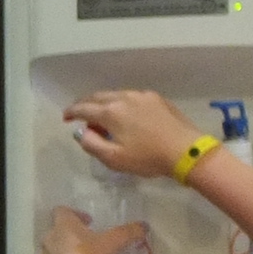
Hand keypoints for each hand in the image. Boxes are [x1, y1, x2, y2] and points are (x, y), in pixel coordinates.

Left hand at [38, 205, 143, 253]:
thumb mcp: (114, 241)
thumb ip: (129, 232)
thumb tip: (144, 226)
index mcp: (62, 225)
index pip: (62, 211)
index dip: (74, 214)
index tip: (88, 222)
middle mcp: (48, 239)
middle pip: (55, 232)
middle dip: (69, 236)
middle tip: (86, 244)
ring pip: (50, 253)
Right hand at [64, 88, 202, 182]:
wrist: (187, 151)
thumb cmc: (148, 157)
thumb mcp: (114, 158)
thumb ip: (91, 144)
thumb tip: (82, 132)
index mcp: (111, 112)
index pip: (83, 108)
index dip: (71, 112)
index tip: (65, 118)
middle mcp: (124, 98)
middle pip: (97, 96)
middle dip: (85, 104)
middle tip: (80, 114)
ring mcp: (142, 96)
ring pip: (115, 94)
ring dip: (104, 103)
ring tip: (103, 117)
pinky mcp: (157, 99)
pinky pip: (132, 97)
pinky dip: (121, 103)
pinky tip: (125, 115)